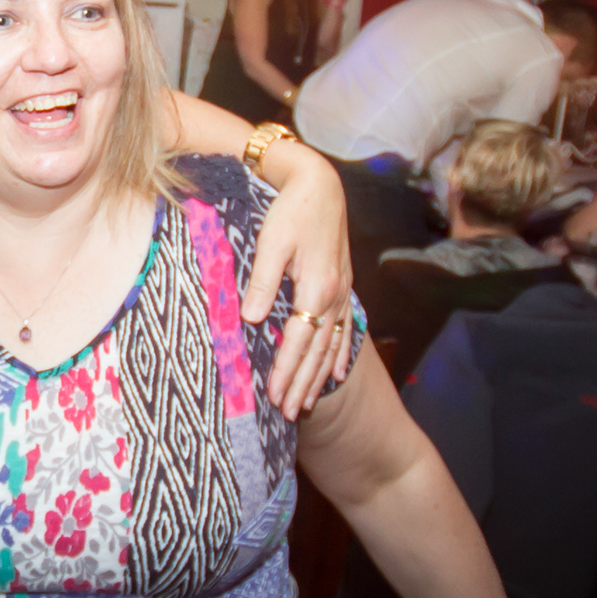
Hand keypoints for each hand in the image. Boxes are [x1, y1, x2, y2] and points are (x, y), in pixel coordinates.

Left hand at [243, 147, 354, 418]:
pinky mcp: (344, 287)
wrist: (319, 184)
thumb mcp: (270, 243)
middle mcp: (334, 295)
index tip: (274, 396)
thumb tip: (251, 319)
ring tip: (305, 403)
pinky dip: (340, 354)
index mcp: (315, 287)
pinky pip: (345, 330)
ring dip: (317, 377)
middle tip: (287, 413)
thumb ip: (261, 282)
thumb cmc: (290, 211)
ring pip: (331, 346)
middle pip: (316, 351)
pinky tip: (335, 374)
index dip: (286, 370)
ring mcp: (342, 293)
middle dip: (301, 384)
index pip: (298, 340)